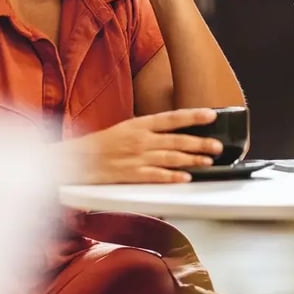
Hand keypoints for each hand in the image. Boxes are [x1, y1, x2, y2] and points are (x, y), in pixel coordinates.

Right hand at [69, 108, 223, 184]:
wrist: (74, 159)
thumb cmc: (101, 144)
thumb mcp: (127, 128)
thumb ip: (151, 130)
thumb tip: (176, 130)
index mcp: (140, 125)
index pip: (172, 118)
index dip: (194, 116)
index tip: (212, 115)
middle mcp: (140, 139)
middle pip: (177, 140)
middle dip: (201, 143)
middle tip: (218, 146)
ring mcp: (136, 157)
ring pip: (171, 158)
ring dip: (192, 159)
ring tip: (208, 161)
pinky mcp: (131, 175)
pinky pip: (156, 176)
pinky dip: (172, 177)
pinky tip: (186, 178)